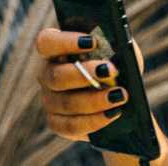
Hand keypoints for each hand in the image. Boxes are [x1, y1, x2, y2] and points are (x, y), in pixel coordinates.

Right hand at [36, 27, 130, 141]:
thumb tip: (119, 50)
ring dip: (94, 100)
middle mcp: (47, 74)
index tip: (93, 42)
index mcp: (55, 49)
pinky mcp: (58, 122)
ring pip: (65, 103)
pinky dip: (94, 120)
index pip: (47, 42)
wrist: (119, 92)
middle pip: (55, 76)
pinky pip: (70, 125)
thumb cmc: (116, 63)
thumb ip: (116, 46)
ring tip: (120, 96)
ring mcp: (49, 100)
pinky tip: (113, 113)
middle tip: (111, 72)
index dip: (66, 42)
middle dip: (85, 74)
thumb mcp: (118, 50)